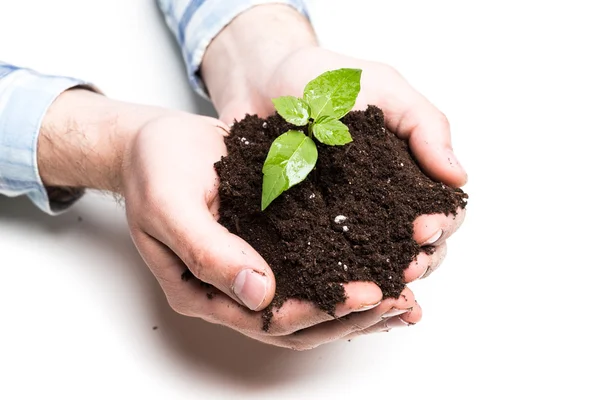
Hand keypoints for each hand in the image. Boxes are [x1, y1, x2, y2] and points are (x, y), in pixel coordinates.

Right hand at [39, 90, 419, 348]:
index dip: (317, 312)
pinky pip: (314, 265)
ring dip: (358, 303)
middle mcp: (233, 289)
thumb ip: (207, 251)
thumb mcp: (170, 205)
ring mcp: (255, 267)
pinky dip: (348, 269)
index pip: (268, 320)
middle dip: (351, 316)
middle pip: (300, 322)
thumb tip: (259, 294)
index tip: (362, 296)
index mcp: (203, 292)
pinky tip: (382, 262)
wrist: (157, 141)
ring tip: (405, 293)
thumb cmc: (154, 169)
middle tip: (398, 299)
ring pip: (312, 300)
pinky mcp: (272, 243)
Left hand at [202, 5, 466, 326]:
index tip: (424, 229)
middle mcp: (380, 203)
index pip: (440, 209)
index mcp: (407, 173)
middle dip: (418, 260)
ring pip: (376, 261)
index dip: (440, 225)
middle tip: (407, 268)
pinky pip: (325, 261)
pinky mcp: (304, 230)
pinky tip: (339, 291)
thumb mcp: (381, 88)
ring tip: (380, 287)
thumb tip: (459, 177)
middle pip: (416, 246)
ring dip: (384, 279)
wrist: (260, 80)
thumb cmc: (324, 78)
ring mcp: (342, 219)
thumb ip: (424, 125)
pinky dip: (337, 279)